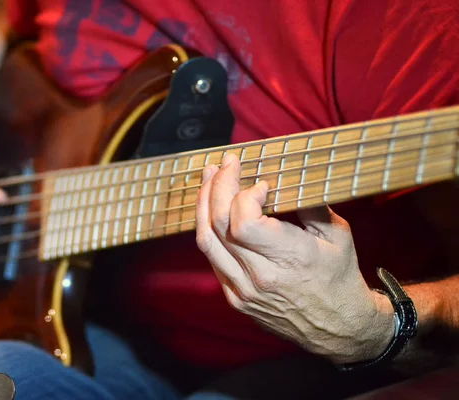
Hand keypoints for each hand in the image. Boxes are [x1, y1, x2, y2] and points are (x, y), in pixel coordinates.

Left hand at [195, 153, 395, 363]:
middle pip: (219, 225)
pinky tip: (212, 210)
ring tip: (208, 178)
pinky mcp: (235, 299)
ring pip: (207, 241)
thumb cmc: (340, 277)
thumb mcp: (337, 236)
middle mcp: (260, 277)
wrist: (338, 328)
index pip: (243, 222)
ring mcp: (243, 291)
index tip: (262, 184)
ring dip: (204, 204)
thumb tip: (285, 173)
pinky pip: (212, 258)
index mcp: (290, 259)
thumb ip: (309, 203)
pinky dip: (209, 229)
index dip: (244, 195)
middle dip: (217, 186)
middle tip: (225, 164)